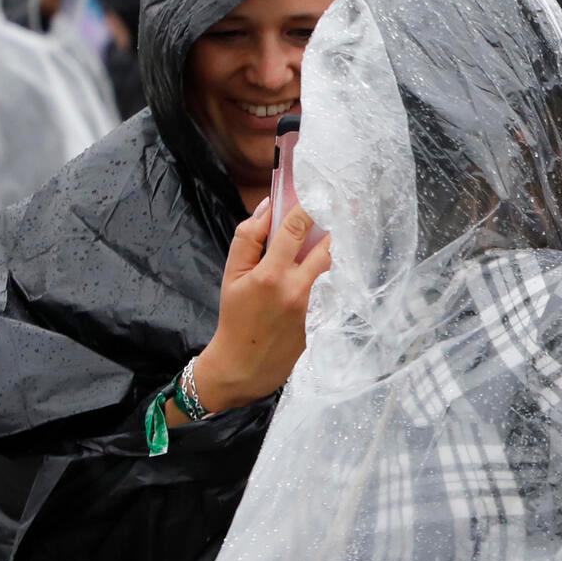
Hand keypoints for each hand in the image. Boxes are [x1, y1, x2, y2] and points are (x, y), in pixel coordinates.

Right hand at [191, 200, 332, 414]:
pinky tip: (312, 277)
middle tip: (331, 214)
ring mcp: (312, 306)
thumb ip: (247, 239)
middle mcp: (297, 288)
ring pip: (327, 269)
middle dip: (327, 229)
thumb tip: (267, 208)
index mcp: (271, 274)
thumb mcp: (230, 275)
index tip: (315, 195)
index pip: (296, 228)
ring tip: (318, 243)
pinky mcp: (321, 320)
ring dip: (324, 253)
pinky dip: (320, 279)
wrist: (243, 365)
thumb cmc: (234, 317)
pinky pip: (325, 290)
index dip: (307, 208)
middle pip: (325, 247)